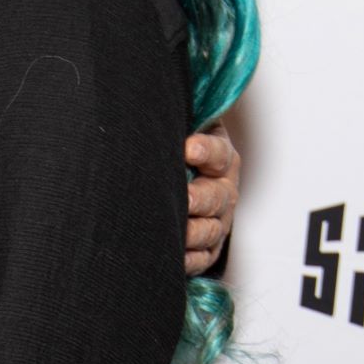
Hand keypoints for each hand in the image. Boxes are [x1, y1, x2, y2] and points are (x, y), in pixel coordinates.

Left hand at [183, 122, 238, 275]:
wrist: (184, 178)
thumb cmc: (176, 152)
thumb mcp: (180, 131)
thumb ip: (170, 124)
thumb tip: (141, 105)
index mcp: (220, 157)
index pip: (218, 153)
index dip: (205, 150)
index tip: (188, 148)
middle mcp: (223, 190)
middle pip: (216, 196)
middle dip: (198, 198)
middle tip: (182, 198)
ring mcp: (218, 220)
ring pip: (210, 229)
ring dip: (192, 232)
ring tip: (175, 229)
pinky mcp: (208, 246)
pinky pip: (202, 257)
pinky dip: (188, 258)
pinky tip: (173, 255)